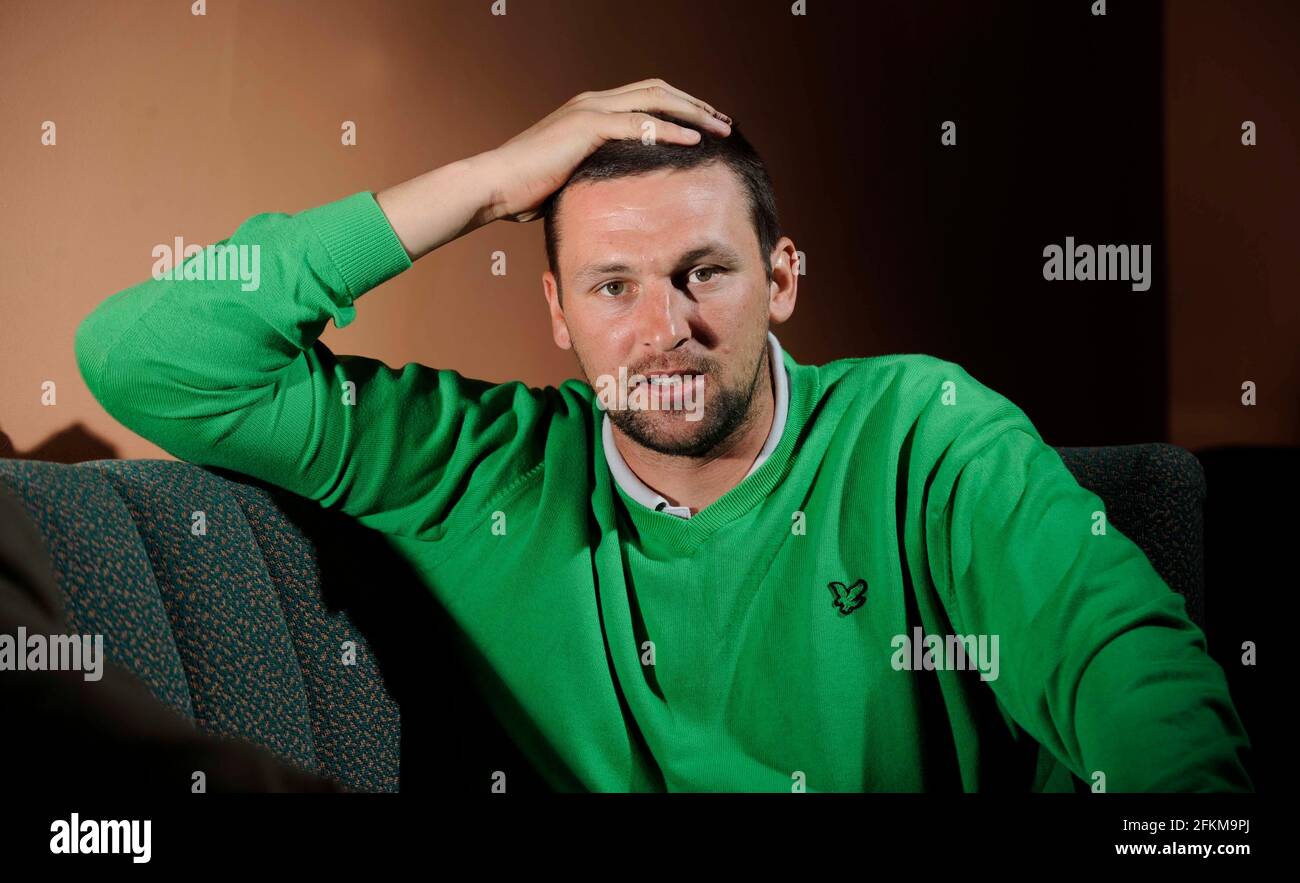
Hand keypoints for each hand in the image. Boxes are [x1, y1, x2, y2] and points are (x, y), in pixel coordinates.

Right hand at [482, 78, 731, 222]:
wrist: (494, 186)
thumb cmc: (525, 189)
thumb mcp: (569, 176)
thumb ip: (594, 173)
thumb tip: (615, 194)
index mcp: (591, 110)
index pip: (647, 97)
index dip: (680, 108)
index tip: (706, 126)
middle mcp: (594, 101)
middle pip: (659, 91)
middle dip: (696, 105)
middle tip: (725, 124)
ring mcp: (590, 110)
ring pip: (656, 100)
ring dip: (693, 114)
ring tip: (721, 129)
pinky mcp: (587, 126)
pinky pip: (639, 123)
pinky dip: (670, 130)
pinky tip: (694, 141)